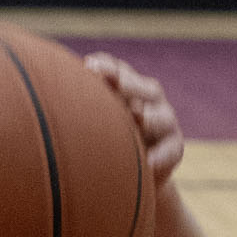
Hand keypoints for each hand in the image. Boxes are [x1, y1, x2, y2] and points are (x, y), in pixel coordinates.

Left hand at [84, 52, 183, 187]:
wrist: (136, 169)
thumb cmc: (107, 137)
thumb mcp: (97, 117)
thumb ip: (86, 101)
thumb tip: (62, 85)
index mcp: (130, 86)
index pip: (121, 72)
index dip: (108, 68)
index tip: (90, 67)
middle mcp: (151, 100)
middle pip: (145, 89)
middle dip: (130, 86)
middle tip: (115, 83)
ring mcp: (166, 123)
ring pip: (161, 118)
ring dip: (150, 118)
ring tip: (138, 118)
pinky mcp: (174, 148)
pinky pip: (171, 151)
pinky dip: (161, 156)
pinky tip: (149, 162)